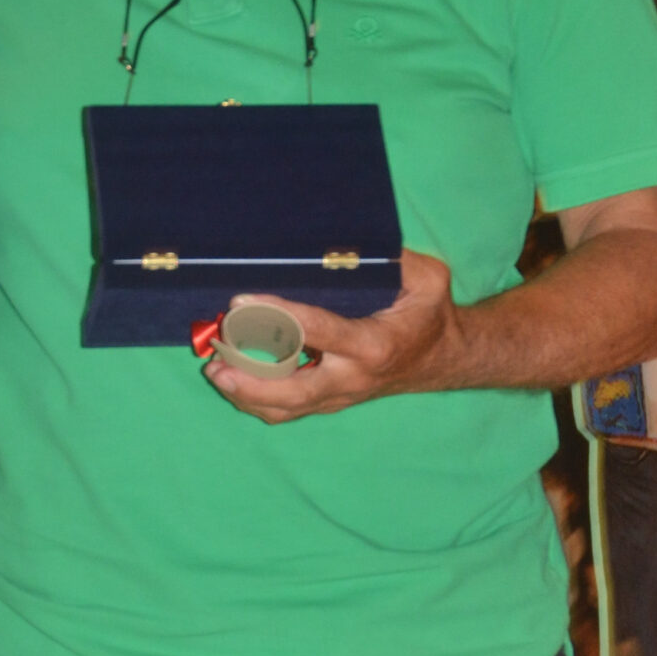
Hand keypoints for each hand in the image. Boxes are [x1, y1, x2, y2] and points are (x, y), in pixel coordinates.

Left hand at [205, 249, 461, 423]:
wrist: (441, 359)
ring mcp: (338, 395)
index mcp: (373, 345)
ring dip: (245, 394)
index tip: (242, 302)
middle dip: (251, 381)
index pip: (318, 332)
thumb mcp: (426, 279)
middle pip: (294, 391)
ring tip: (215, 372)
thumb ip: (394, 261)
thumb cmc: (429, 313)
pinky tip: (230, 380)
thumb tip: (346, 245)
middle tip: (217, 363)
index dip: (278, 317)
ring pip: (285, 408)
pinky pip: (286, 410)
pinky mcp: (328, 402)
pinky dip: (255, 399)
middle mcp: (352, 377)